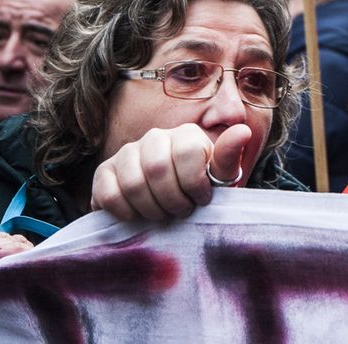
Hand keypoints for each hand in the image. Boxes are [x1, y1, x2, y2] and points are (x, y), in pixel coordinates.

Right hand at [89, 122, 251, 222]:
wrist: (173, 203)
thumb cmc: (200, 189)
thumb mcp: (220, 177)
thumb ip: (228, 157)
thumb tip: (242, 131)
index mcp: (185, 135)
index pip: (187, 153)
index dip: (195, 184)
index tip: (202, 199)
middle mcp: (154, 137)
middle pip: (157, 169)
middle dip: (172, 201)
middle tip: (181, 212)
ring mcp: (127, 153)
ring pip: (133, 183)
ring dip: (151, 209)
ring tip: (162, 215)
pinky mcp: (105, 172)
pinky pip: (109, 193)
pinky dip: (125, 212)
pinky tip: (138, 216)